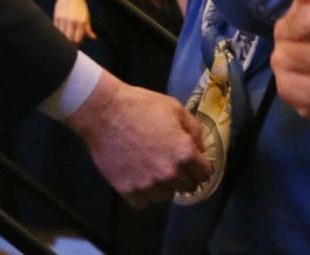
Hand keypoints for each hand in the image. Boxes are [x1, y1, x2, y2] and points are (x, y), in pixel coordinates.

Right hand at [41, 0, 95, 43]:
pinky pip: (56, 29)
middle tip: (70, 44)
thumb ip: (88, 28)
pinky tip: (61, 31)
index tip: (76, 45)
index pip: (77, 39)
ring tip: (66, 37)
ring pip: (61, 35)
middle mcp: (72, 21)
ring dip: (63, 38)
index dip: (77, 44)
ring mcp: (63, 19)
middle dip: (69, 43)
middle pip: (69, 39)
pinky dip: (59, 32)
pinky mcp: (56, 17)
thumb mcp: (86, 15)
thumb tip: (93, 38)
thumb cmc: (80, 5)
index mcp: (81, 21)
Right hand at [64, 70, 210, 206]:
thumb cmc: (141, 106)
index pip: (205, 173)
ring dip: (165, 186)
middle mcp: (169, 174)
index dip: (200, 165)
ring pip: (167, 196)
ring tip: (153, 169)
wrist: (104, 112)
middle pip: (188, 187)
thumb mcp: (175, 109)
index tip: (193, 161)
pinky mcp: (128, 191)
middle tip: (171, 162)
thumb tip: (201, 150)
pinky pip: (144, 202)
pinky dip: (145, 193)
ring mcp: (148, 185)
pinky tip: (140, 177)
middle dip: (184, 175)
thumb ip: (194, 131)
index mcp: (184, 154)